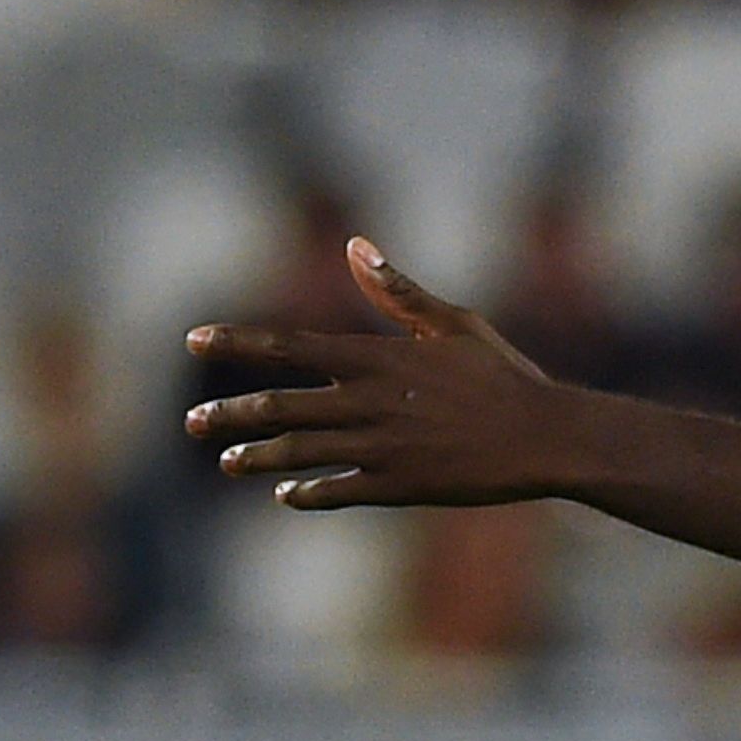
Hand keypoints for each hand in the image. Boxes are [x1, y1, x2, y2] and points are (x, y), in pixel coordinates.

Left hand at [185, 239, 566, 509]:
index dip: (238, 343)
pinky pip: (338, 491)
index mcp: (379, 357)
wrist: (548, 438)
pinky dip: (307, 493)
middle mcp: (370, 402)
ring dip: (259, 457)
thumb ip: (398, 292)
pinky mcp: (400, 487)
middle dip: (231, 415)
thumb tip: (355, 246)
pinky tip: (287, 495)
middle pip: (280, 406)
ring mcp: (382, 448)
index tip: (194, 339)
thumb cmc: (504, 375)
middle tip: (192, 423)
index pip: (290, 345)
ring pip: (300, 452)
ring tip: (228, 462)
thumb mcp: (454, 324)